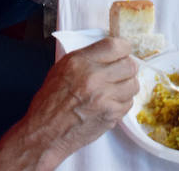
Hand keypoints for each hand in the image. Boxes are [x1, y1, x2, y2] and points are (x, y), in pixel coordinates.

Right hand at [21, 37, 136, 156]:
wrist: (44, 133)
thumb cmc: (49, 102)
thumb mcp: (62, 68)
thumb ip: (88, 57)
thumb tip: (111, 52)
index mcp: (80, 62)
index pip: (116, 46)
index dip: (123, 49)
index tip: (122, 53)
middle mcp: (94, 77)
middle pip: (130, 65)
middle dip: (126, 68)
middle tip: (118, 73)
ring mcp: (104, 98)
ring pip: (134, 84)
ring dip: (126, 86)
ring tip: (114, 90)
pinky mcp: (110, 116)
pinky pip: (129, 103)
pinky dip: (122, 103)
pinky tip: (109, 104)